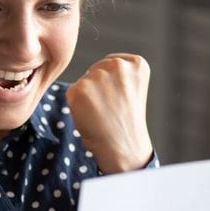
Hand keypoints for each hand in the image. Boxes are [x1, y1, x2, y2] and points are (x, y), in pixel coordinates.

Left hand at [66, 54, 153, 172]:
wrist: (124, 148)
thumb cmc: (127, 121)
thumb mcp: (132, 88)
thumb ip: (118, 73)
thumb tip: (90, 70)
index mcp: (137, 63)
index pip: (112, 63)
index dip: (113, 84)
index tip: (122, 99)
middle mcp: (119, 66)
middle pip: (97, 69)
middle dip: (99, 87)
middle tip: (111, 108)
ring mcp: (99, 76)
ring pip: (84, 81)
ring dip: (87, 95)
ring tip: (102, 112)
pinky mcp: (80, 89)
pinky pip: (72, 92)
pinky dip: (77, 105)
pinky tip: (92, 116)